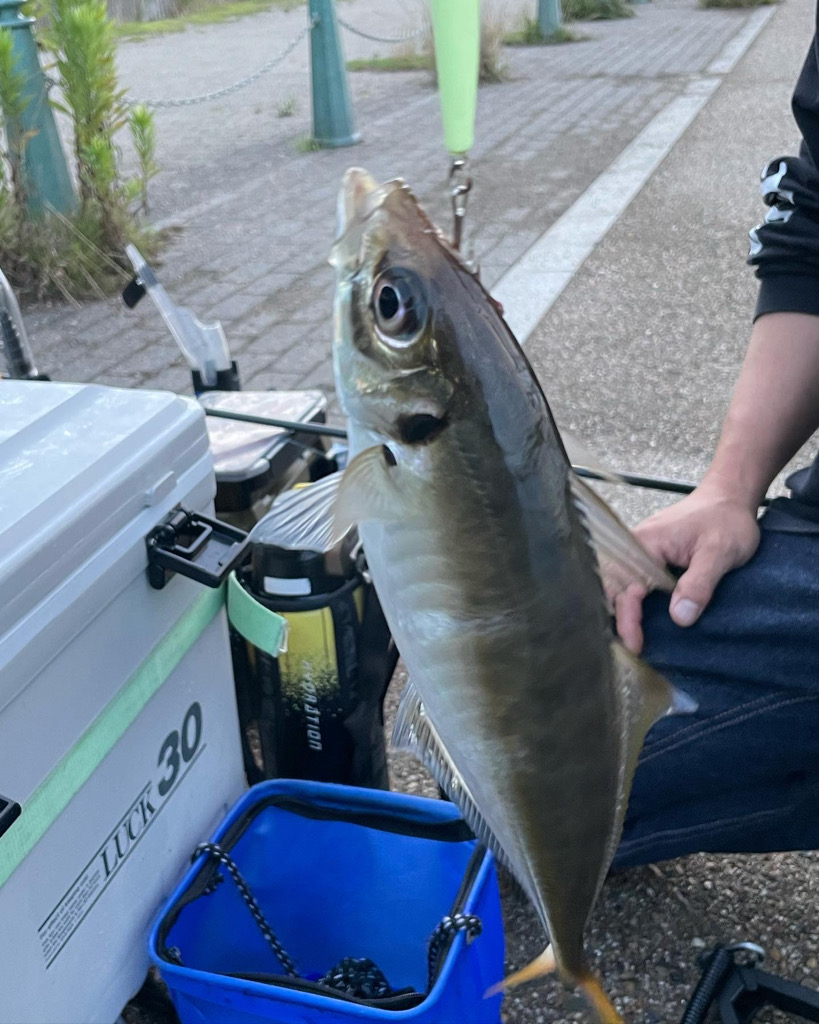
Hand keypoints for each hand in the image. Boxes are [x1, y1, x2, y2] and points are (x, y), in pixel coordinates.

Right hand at [615, 486, 760, 653]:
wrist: (730, 496)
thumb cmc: (725, 520)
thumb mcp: (720, 552)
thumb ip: (699, 584)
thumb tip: (680, 617)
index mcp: (645, 543)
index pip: (626, 587)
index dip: (628, 619)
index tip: (635, 645)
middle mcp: (635, 545)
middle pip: (613, 586)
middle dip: (616, 618)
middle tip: (627, 649)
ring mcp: (640, 549)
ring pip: (619, 583)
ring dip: (621, 610)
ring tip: (628, 639)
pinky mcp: (648, 554)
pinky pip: (631, 578)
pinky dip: (631, 599)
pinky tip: (637, 617)